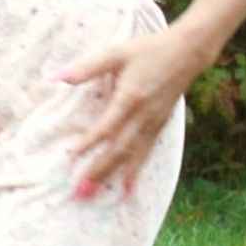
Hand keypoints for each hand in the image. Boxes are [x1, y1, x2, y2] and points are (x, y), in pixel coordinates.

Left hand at [56, 32, 192, 197]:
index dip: (89, 142)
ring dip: (112, 177)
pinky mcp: (159, 127)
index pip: (107, 126)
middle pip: (118, 149)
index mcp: (131, 97)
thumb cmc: (149, 50)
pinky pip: (145, 154)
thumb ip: (87, 67)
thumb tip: (57, 77)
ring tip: (95, 196)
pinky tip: (127, 190)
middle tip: (79, 192)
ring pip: (131, 157)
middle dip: (98, 171)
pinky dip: (134, 173)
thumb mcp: (116, 53)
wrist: (188, 52)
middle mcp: (143, 116)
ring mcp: (153, 124)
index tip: (71, 156)